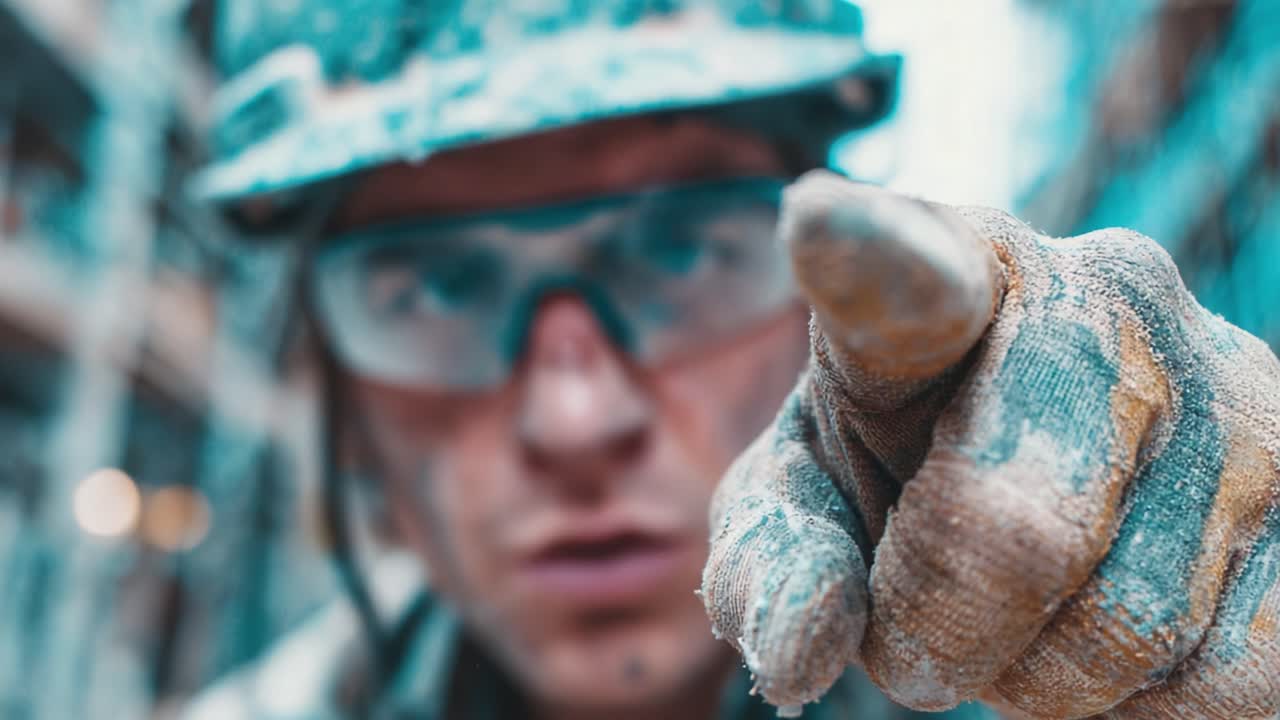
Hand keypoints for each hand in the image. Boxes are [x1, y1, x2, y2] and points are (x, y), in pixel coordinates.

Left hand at [700, 171, 1279, 718]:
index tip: (815, 220)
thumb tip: (797, 653)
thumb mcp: (809, 495)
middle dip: (939, 624)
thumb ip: (775, 561)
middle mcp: (1109, 298)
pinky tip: (1109, 626)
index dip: (865, 255)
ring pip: (1121, 628)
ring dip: (1033, 674)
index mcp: (952, 274)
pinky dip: (1136, 705)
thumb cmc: (902, 468)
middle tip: (915, 625)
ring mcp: (1239, 389)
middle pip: (1010, 528)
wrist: (1055, 471)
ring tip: (1021, 604)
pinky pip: (1225, 679)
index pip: (909, 273)